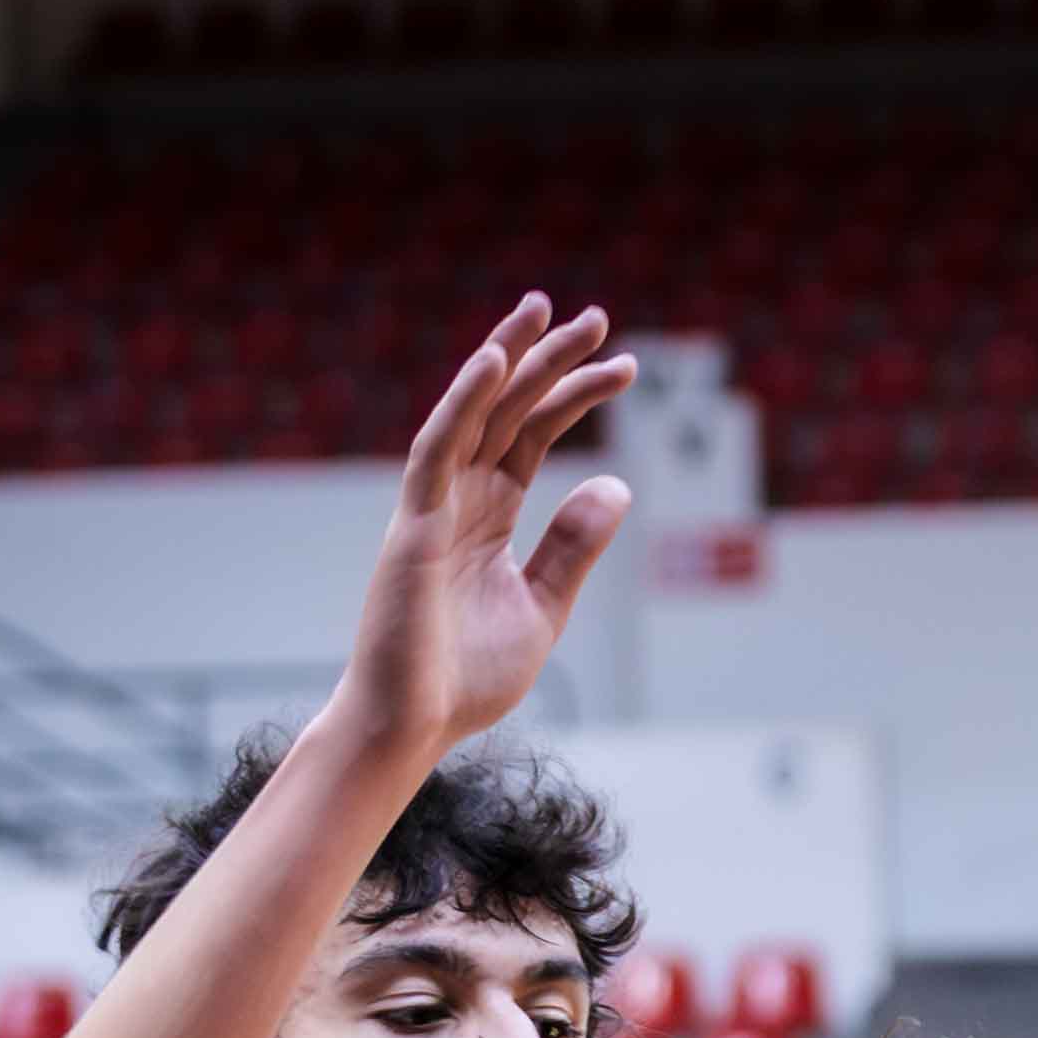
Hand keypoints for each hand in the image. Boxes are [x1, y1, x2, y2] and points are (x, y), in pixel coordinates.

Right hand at [336, 296, 635, 763]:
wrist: (413, 726)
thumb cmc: (466, 678)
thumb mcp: (542, 607)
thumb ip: (574, 547)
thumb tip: (619, 484)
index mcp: (489, 514)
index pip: (533, 435)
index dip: (574, 396)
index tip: (625, 368)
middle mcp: (459, 497)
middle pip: (508, 410)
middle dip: (548, 360)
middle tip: (595, 316)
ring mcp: (433, 506)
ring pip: (473, 413)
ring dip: (507, 359)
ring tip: (545, 311)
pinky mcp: (412, 523)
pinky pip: (437, 447)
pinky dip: (464, 402)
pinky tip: (495, 361)